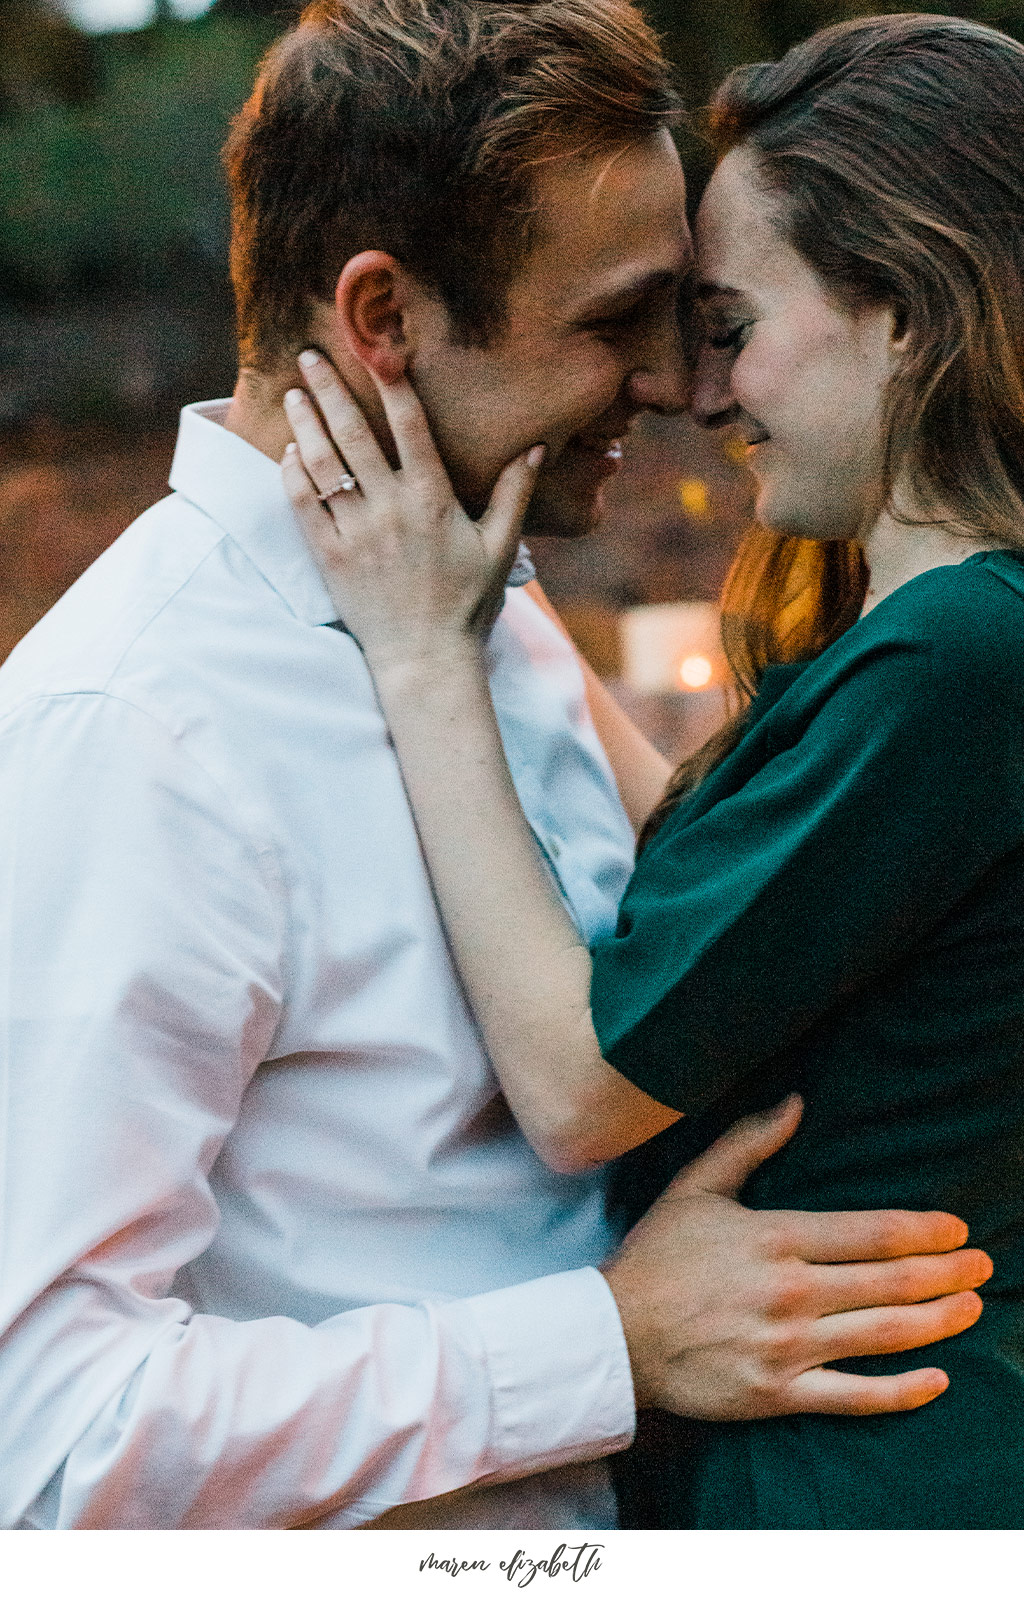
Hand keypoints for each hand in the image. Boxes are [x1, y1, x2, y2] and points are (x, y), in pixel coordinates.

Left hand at [282, 351, 544, 668]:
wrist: (425, 661)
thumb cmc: (467, 606)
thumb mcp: (500, 549)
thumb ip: (514, 494)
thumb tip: (536, 447)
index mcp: (433, 500)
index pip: (410, 426)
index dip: (391, 382)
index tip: (375, 349)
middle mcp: (391, 509)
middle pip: (353, 434)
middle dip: (330, 389)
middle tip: (310, 355)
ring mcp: (357, 533)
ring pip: (322, 464)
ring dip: (305, 424)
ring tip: (294, 394)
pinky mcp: (330, 557)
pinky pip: (303, 506)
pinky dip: (294, 475)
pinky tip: (290, 453)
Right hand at [602, 1095, 991, 1419]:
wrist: (613, 1336)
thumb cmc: (656, 1258)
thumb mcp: (696, 1187)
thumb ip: (749, 1143)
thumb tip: (796, 1102)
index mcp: (775, 1237)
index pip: (871, 1232)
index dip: (924, 1230)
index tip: (956, 1228)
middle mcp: (790, 1292)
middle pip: (890, 1282)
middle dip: (946, 1272)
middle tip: (982, 1264)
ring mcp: (787, 1347)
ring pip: (883, 1335)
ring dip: (938, 1320)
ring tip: (972, 1306)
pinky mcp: (779, 1393)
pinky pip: (854, 1397)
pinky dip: (902, 1391)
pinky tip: (937, 1378)